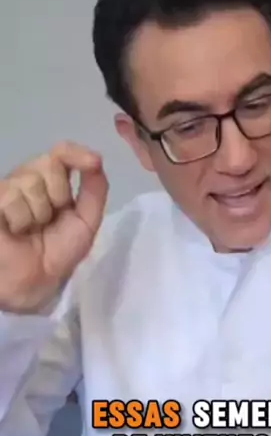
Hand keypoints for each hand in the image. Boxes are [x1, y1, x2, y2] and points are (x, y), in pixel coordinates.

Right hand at [0, 141, 107, 313]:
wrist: (34, 283)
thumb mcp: (86, 220)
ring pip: (30, 182)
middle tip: (50, 219)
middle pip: (50, 164)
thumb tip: (96, 158)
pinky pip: (11, 196)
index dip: (76, 153)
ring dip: (38, 213)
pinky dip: (19, 219)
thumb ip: (95, 188)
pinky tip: (14, 231)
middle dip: (58, 194)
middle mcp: (29, 177)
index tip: (93, 162)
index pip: (63, 151)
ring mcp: (9, 187)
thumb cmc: (58, 252)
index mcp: (53, 180)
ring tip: (30, 229)